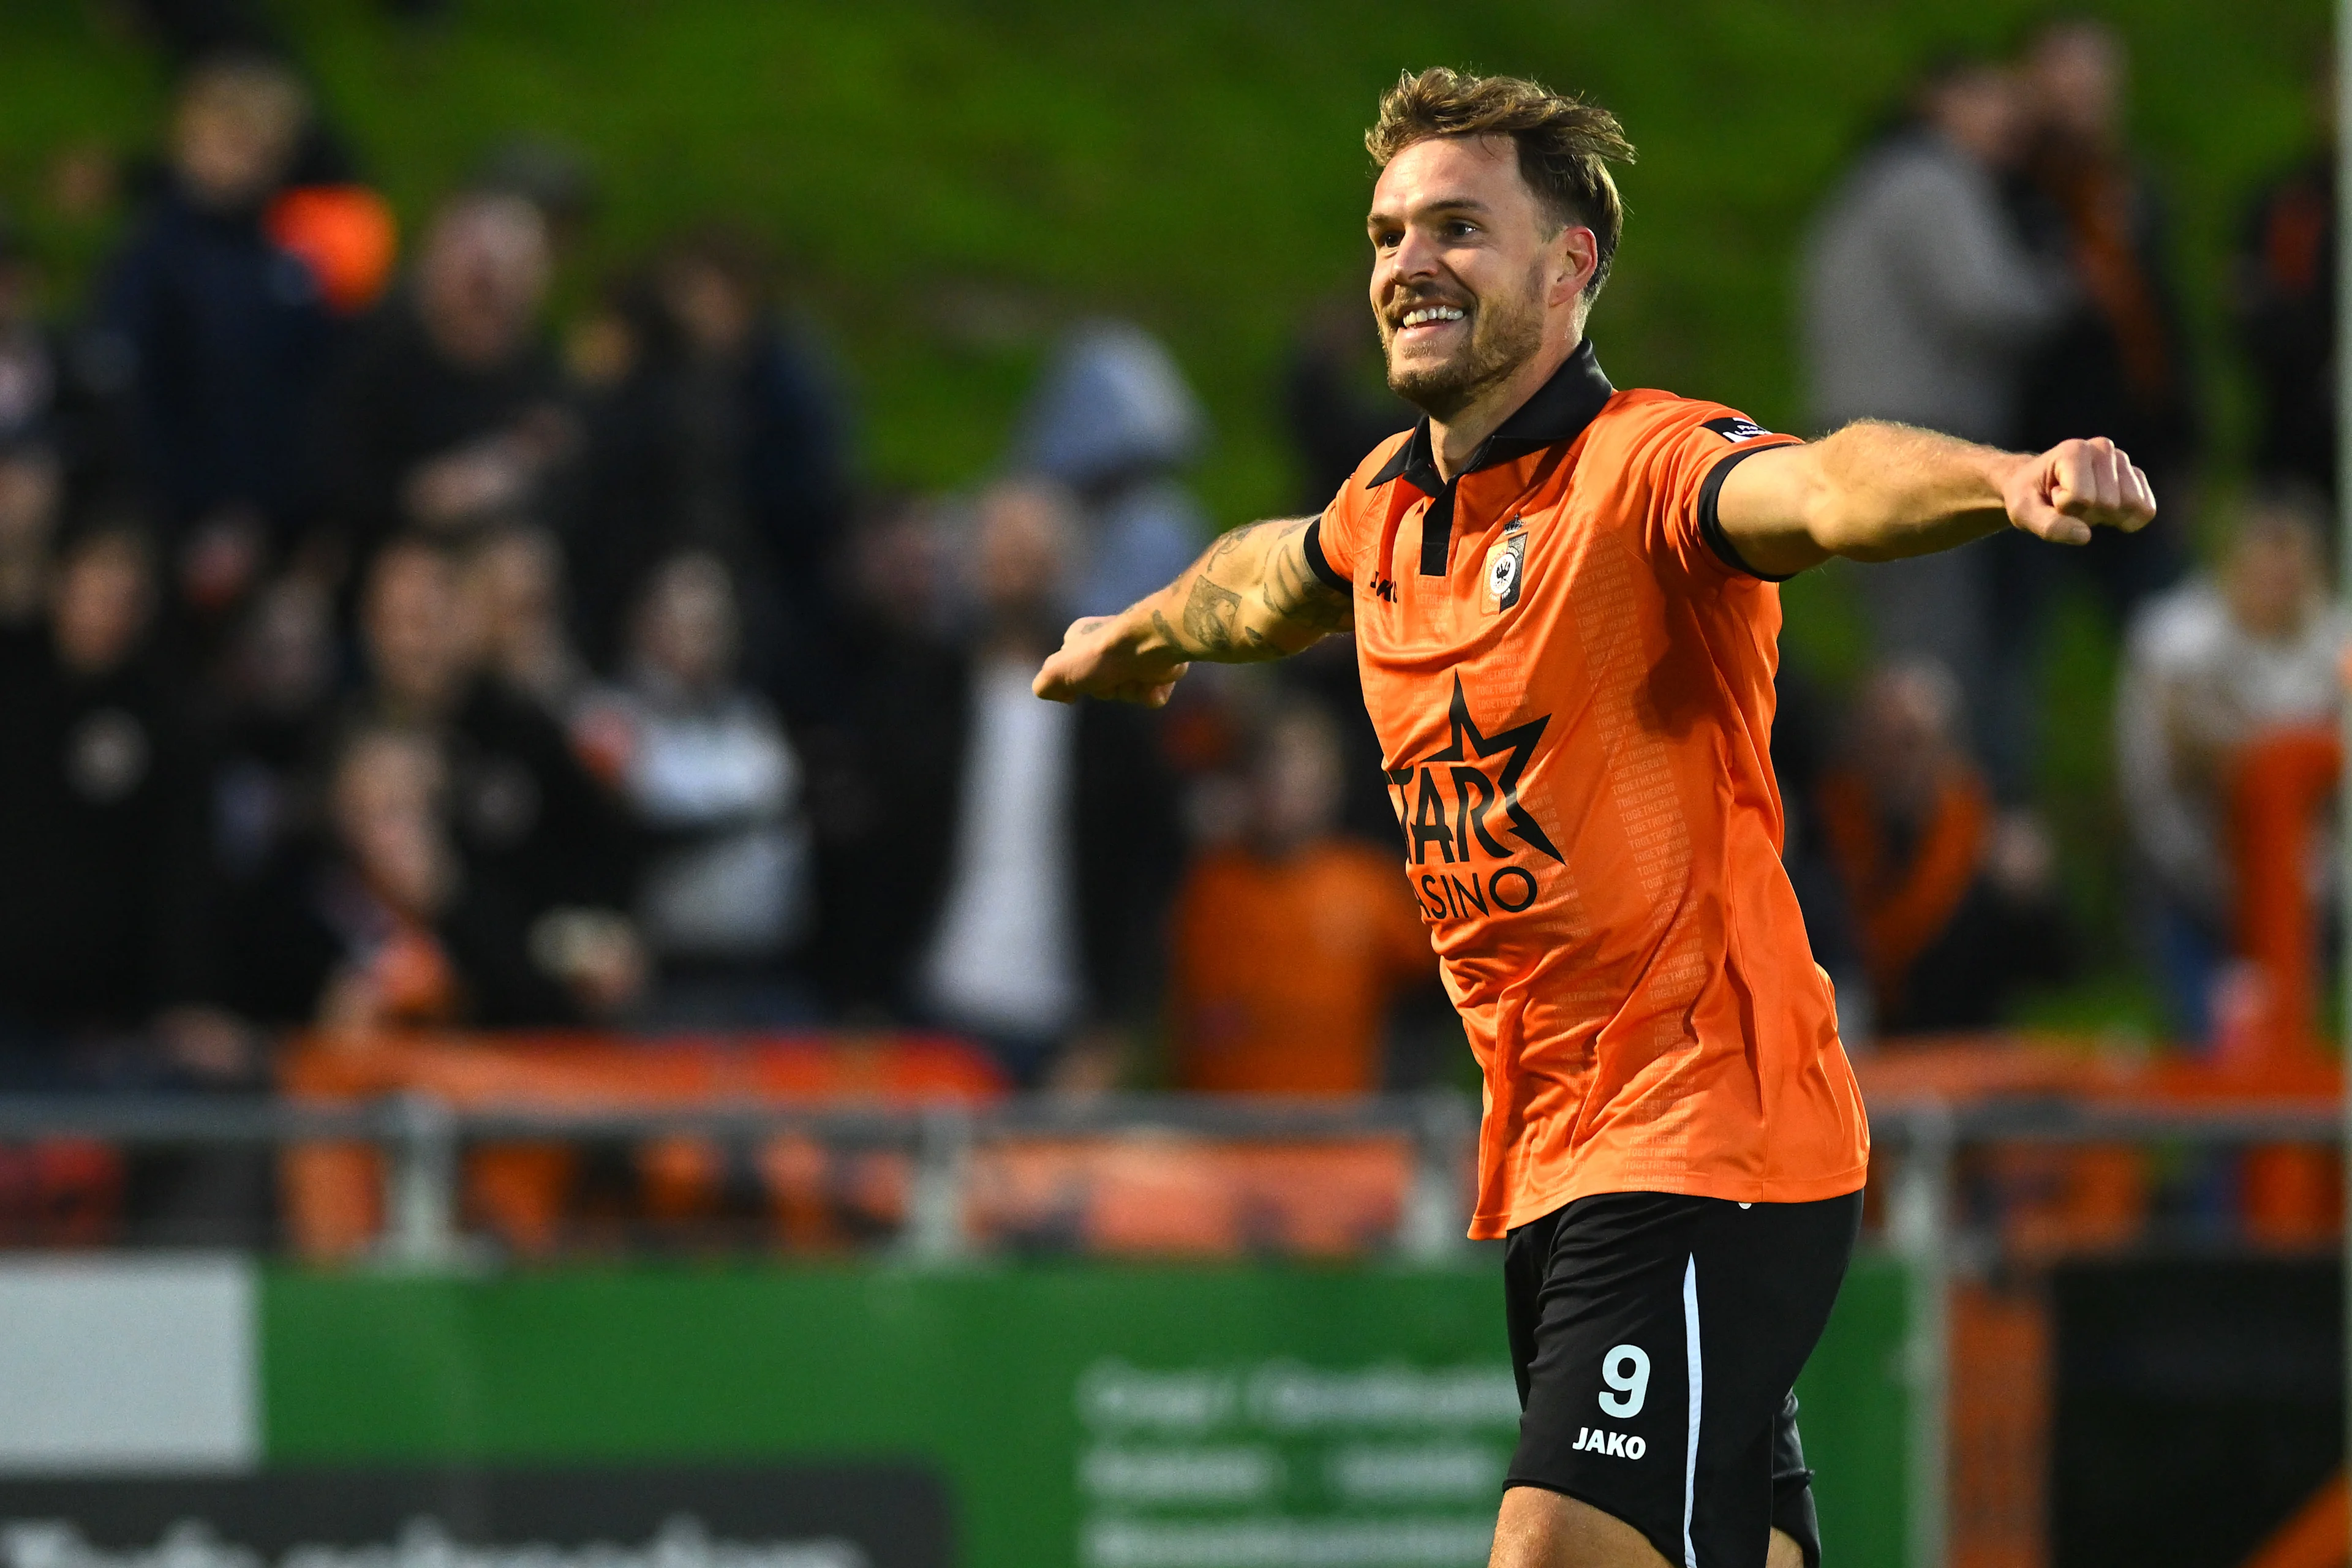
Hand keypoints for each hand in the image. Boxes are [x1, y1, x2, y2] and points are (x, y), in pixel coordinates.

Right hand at [1033, 613, 1189, 706]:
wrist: (1148, 644)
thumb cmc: (1100, 655)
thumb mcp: (1057, 671)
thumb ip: (1045, 685)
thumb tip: (1064, 695)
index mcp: (1083, 638)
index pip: (1071, 670)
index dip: (1075, 682)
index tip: (1079, 684)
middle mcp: (1110, 644)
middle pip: (1101, 687)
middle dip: (1107, 690)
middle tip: (1109, 678)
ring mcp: (1137, 655)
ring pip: (1127, 692)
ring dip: (1129, 691)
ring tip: (1133, 676)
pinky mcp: (1162, 666)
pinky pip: (1153, 695)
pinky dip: (1151, 694)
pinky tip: (1152, 682)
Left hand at [2003, 436, 2156, 545]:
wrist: (2035, 485)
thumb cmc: (2028, 497)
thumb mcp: (2024, 513)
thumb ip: (2049, 526)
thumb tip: (2085, 535)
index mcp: (2074, 451)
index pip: (2081, 498)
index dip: (2064, 509)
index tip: (2051, 497)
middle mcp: (2102, 449)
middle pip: (2109, 504)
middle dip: (2085, 514)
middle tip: (2067, 502)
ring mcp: (2122, 461)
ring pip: (2132, 506)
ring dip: (2106, 517)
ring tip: (2084, 503)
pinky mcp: (2135, 476)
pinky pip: (2146, 509)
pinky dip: (2126, 519)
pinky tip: (2104, 510)